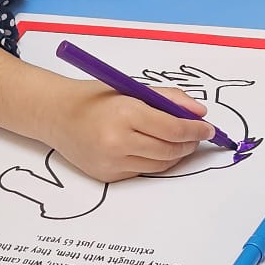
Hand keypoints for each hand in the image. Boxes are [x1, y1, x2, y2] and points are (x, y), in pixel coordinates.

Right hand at [50, 80, 214, 183]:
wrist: (56, 115)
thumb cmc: (95, 98)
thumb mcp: (131, 88)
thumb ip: (168, 99)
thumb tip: (200, 113)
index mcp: (125, 113)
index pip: (173, 128)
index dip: (196, 130)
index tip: (208, 128)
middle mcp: (117, 141)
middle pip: (170, 150)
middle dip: (189, 143)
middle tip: (197, 135)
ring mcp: (111, 162)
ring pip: (160, 165)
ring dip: (175, 154)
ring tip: (179, 142)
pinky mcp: (107, 176)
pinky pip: (143, 171)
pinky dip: (155, 161)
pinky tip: (154, 149)